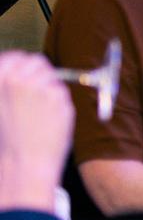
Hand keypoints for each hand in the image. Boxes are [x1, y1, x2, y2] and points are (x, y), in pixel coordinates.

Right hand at [0, 53, 72, 212]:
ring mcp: (41, 85)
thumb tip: (16, 72)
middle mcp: (19, 78)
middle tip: (34, 88)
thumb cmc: (9, 138)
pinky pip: (60, 91)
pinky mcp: (60, 96)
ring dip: (47, 86)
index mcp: (0, 80)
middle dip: (36, 71)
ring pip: (50, 75)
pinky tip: (47, 117)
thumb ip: (7, 86)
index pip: (14, 57)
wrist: (24, 162)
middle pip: (35, 61)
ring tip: (39, 109)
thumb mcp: (1, 107)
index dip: (18, 63)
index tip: (22, 71)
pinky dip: (56, 101)